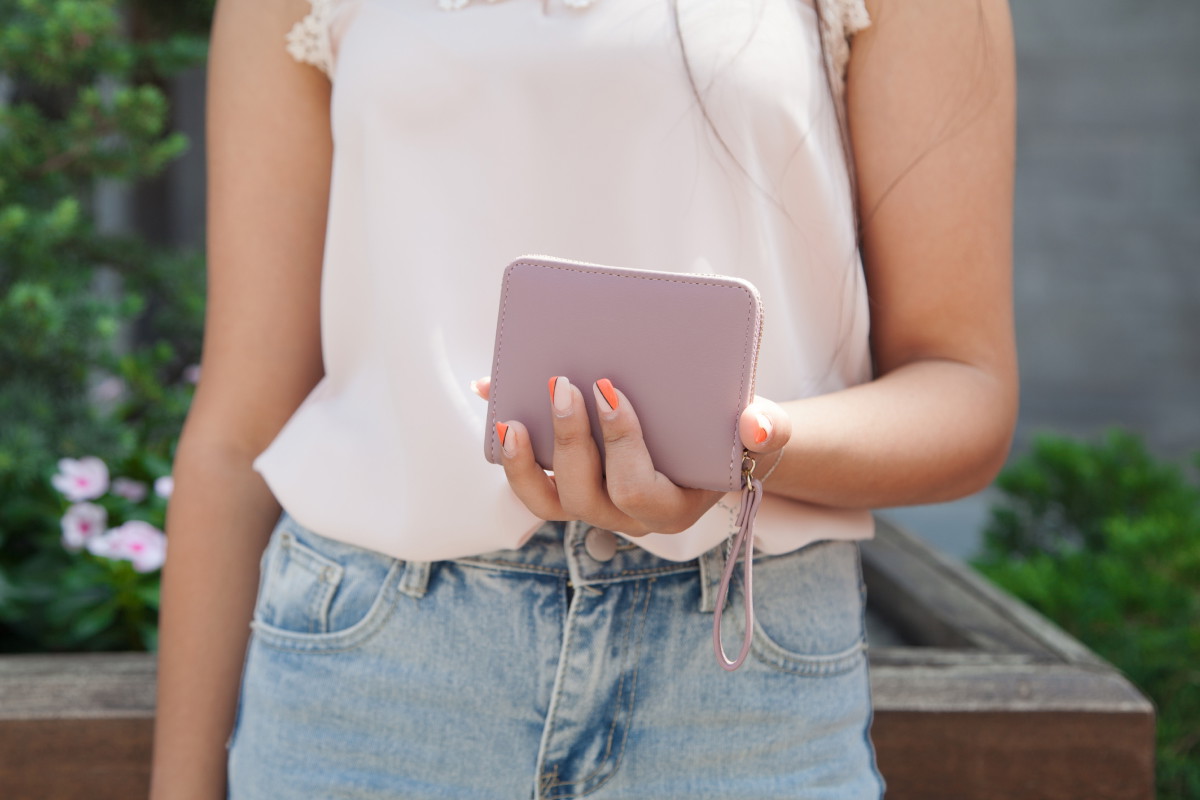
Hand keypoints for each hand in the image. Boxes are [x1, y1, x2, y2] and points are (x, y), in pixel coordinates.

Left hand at [471, 375, 790, 535]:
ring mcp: (590, 505)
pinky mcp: (566, 486)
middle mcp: (625, 517)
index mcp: (670, 509)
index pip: (636, 488)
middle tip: (562, 384)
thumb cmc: (730, 434)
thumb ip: (765, 428)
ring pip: (545, 501)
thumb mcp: (760, 429)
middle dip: (569, 441)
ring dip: (520, 463)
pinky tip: (492, 399)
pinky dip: (507, 445)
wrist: (711, 442)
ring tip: (508, 418)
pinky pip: (529, 477)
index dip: (620, 444)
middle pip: (584, 495)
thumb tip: (753, 424)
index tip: (610, 389)